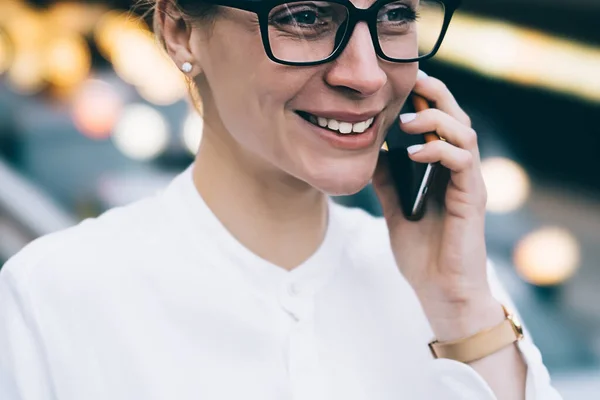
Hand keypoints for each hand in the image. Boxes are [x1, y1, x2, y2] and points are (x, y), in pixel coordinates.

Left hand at [372, 72, 498, 337]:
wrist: (440, 291)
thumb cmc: (421, 252)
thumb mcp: (395, 209)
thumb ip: (388, 181)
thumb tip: (369, 152)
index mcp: (442, 171)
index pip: (438, 124)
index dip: (424, 100)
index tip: (398, 84)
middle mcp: (459, 171)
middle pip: (456, 118)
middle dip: (435, 95)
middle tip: (410, 82)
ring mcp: (468, 183)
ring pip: (464, 133)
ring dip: (435, 119)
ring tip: (405, 121)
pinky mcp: (473, 198)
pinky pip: (463, 161)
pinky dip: (439, 150)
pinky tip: (414, 152)